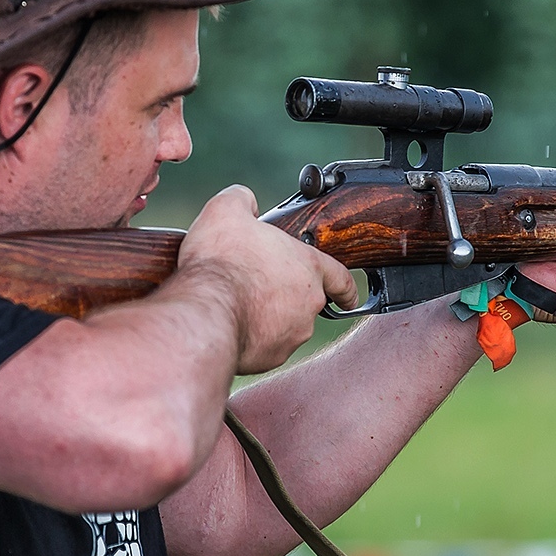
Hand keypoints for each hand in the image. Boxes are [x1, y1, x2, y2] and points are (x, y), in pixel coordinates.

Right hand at [179, 185, 358, 373]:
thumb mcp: (227, 210)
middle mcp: (308, 304)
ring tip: (238, 303)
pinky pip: (266, 345)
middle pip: (306, 300)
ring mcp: (292, 334)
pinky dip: (252, 336)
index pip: (341, 277)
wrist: (204, 312)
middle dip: (286, 294)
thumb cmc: (221, 262)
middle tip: (259, 284)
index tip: (350, 296)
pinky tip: (231, 323)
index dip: (346, 286)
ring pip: (286, 324)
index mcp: (308, 268)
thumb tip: (245, 201)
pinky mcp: (271, 357)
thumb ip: (242, 199)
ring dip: (269, 316)